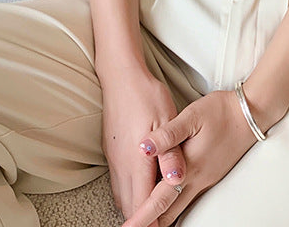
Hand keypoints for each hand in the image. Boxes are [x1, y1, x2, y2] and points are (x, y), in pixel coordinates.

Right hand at [101, 67, 187, 224]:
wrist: (121, 76)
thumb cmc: (146, 96)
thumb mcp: (166, 120)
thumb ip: (171, 152)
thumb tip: (176, 180)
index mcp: (137, 160)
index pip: (142, 202)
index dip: (150, 220)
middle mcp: (122, 164)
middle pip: (129, 204)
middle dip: (142, 219)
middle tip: (156, 225)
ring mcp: (114, 158)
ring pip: (121, 195)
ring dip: (134, 207)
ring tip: (148, 216)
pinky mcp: (111, 151)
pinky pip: (118, 182)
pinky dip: (128, 194)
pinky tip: (137, 191)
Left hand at [120, 87, 274, 226]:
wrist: (253, 113)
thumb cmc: (222, 112)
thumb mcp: (192, 116)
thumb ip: (167, 134)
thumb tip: (143, 147)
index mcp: (189, 168)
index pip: (159, 201)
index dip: (141, 217)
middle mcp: (197, 180)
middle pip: (168, 214)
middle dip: (149, 223)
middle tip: (131, 226)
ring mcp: (206, 180)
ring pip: (179, 209)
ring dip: (161, 216)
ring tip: (144, 218)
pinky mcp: (211, 175)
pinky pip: (188, 199)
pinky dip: (172, 205)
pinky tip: (165, 199)